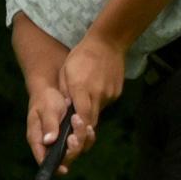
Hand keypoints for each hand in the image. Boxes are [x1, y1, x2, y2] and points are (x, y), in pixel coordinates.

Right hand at [26, 86, 94, 176]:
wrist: (51, 90)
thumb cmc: (44, 99)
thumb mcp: (46, 110)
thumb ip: (49, 124)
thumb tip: (49, 141)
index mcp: (38, 140)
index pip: (43, 160)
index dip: (53, 167)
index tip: (64, 169)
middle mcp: (49, 145)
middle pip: (64, 157)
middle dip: (74, 145)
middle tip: (76, 125)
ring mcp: (61, 142)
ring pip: (76, 150)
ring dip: (81, 137)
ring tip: (79, 119)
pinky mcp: (71, 136)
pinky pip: (82, 142)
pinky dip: (86, 135)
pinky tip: (88, 126)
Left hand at [57, 35, 126, 161]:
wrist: (108, 42)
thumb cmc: (82, 55)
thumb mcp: (66, 71)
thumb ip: (65, 92)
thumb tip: (64, 111)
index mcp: (83, 88)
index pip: (81, 117)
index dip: (77, 129)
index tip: (71, 137)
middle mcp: (98, 94)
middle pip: (91, 121)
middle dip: (82, 130)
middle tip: (73, 137)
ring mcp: (110, 94)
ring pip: (98, 113)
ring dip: (89, 115)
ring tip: (82, 107)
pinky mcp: (117, 92)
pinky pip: (104, 104)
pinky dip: (97, 104)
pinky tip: (93, 94)